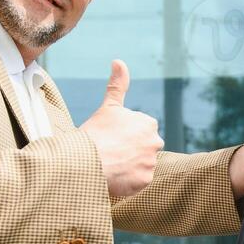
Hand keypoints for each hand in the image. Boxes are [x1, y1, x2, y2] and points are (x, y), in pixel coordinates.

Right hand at [81, 59, 162, 198]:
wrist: (88, 160)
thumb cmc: (96, 132)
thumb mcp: (108, 106)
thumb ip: (118, 85)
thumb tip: (119, 61)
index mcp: (148, 124)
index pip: (140, 132)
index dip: (124, 136)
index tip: (111, 138)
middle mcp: (155, 142)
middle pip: (143, 149)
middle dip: (130, 151)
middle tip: (110, 153)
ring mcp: (151, 162)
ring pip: (140, 165)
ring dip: (129, 167)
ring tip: (111, 165)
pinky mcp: (145, 180)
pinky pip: (138, 181)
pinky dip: (128, 181)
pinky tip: (114, 176)